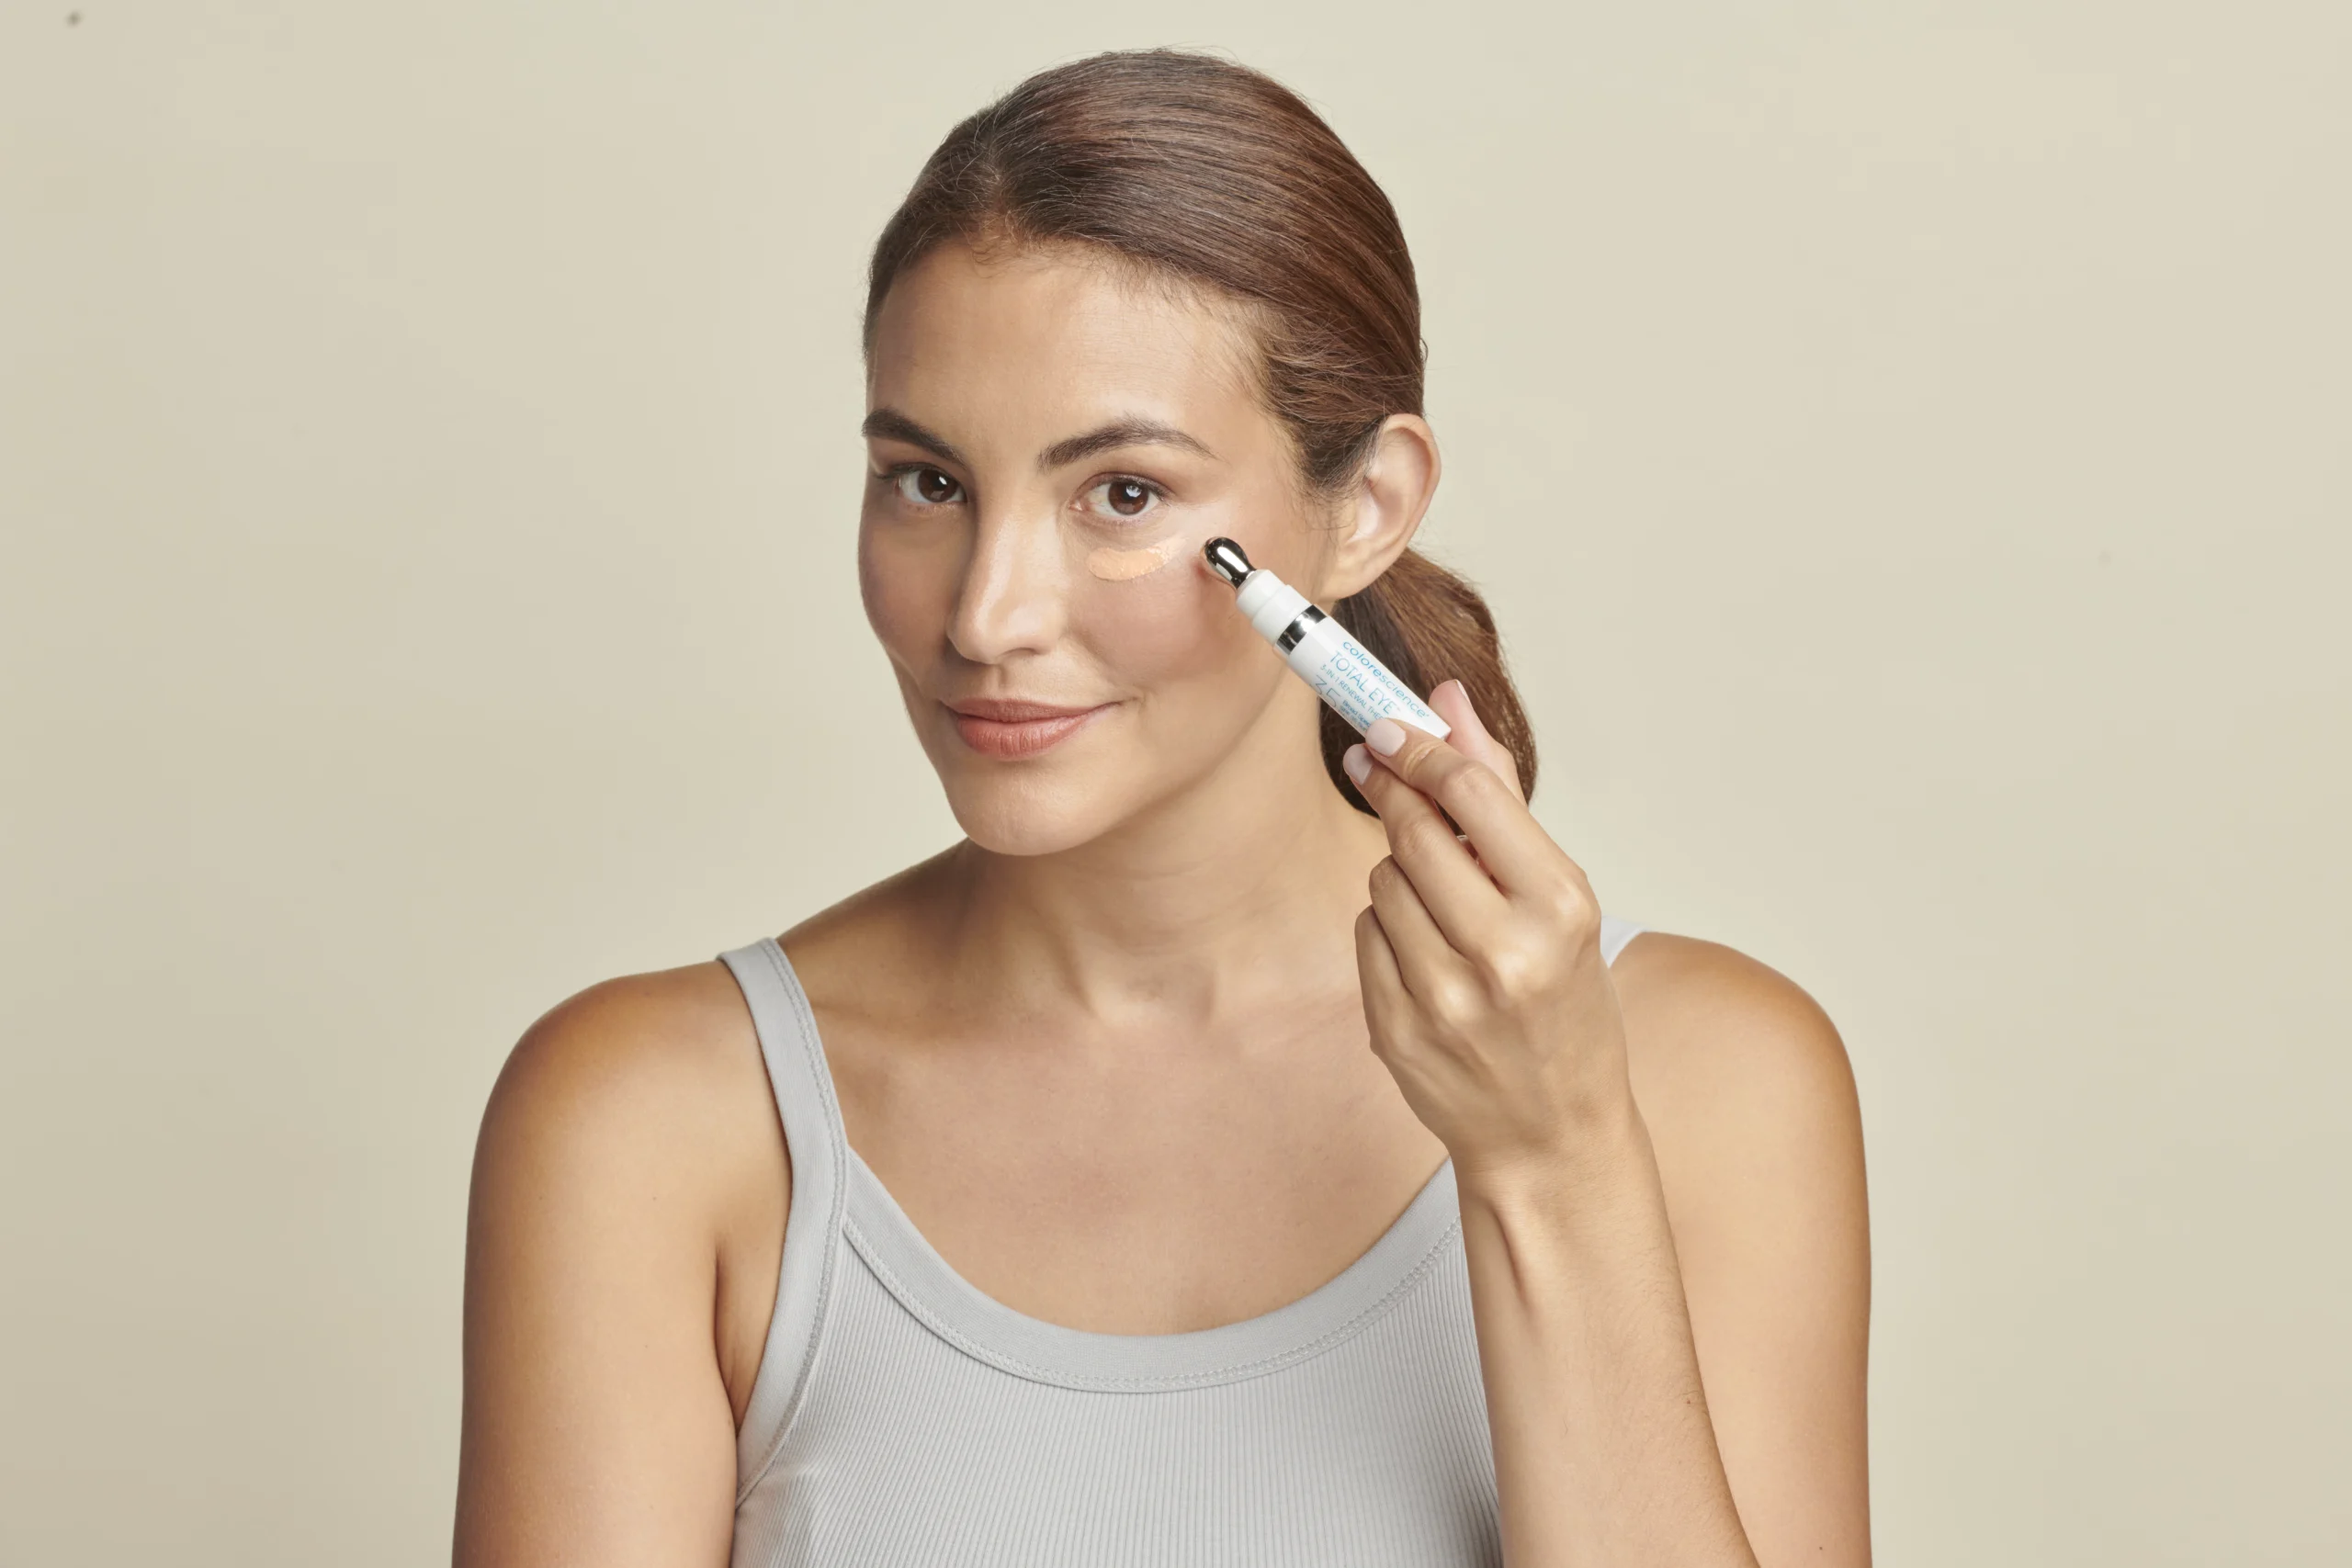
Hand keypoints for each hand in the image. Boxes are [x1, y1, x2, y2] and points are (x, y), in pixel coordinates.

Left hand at [1345, 680, 1635, 1186]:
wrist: (1551, 1136)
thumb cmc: (1565, 1006)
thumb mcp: (1560, 899)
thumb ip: (1500, 796)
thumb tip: (1447, 699)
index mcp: (1560, 909)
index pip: (1471, 794)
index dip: (1419, 749)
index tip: (1388, 726)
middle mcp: (1504, 953)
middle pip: (1414, 832)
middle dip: (1395, 794)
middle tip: (1378, 765)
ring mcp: (1444, 998)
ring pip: (1381, 881)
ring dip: (1399, 873)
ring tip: (1442, 904)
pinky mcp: (1397, 1029)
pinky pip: (1366, 936)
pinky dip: (1387, 929)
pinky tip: (1425, 955)